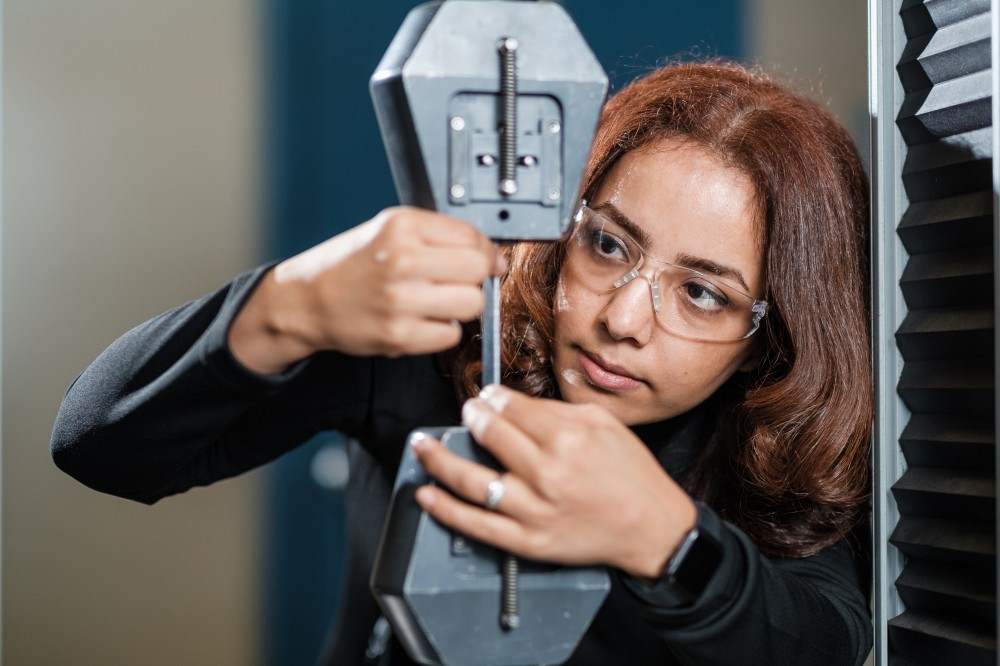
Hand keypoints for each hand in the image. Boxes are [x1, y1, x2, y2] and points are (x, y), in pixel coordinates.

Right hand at [228, 207, 505, 372]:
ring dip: (461, 305)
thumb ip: (440, 235)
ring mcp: (400, 301)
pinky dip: (442, 329)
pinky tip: (420, 318)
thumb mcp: (390, 230)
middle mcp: (402, 261)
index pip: (473, 237)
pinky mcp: (399, 336)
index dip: (485, 250)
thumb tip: (494, 257)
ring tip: (435, 299)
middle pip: (478, 271)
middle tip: (454, 280)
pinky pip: (451, 335)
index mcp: (401, 227)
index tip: (483, 258)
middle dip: (474, 277)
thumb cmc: (350, 264)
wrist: (306, 300)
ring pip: (472, 304)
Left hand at [411, 385, 696, 578]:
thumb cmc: (631, 474)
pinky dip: (445, 510)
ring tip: (421, 446)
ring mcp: (534, 511)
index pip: (512, 409)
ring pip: (471, 481)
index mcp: (567, 439)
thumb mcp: (603, 424)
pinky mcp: (528, 542)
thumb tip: (511, 403)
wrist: (652, 528)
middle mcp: (547, 474)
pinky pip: (477, 526)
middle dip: (470, 418)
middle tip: (465, 412)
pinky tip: (426, 494)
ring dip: (438, 459)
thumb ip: (556, 410)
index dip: (492, 399)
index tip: (485, 397)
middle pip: (489, 436)